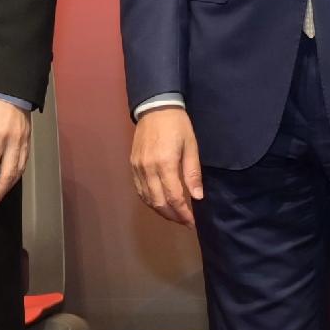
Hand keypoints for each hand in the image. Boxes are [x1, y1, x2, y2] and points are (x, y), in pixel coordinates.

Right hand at [130, 107, 204, 225]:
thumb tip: (197, 197)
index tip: (192, 222)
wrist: (155, 108)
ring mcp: (138, 168)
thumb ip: (192, 173)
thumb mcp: (191, 146)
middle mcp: (148, 169)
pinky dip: (150, 200)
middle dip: (172, 216)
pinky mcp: (133, 165)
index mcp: (165, 164)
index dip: (183, 213)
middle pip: (158, 202)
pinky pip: (139, 190)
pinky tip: (160, 203)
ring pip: (147, 199)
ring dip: (161, 211)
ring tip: (174, 215)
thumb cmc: (178, 125)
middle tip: (184, 222)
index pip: (174, 197)